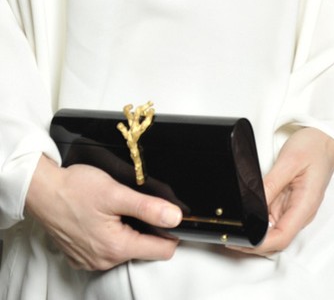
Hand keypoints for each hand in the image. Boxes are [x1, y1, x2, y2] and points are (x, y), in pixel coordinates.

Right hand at [25, 156, 181, 269]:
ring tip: (120, 209)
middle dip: (149, 230)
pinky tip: (105, 218)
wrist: (43, 191)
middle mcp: (104, 260)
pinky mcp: (81, 256)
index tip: (173, 218)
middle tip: (142, 205)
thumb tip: (175, 217)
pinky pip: (106, 250)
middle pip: (144, 250)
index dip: (172, 233)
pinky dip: (111, 235)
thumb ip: (148, 207)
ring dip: (129, 231)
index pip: (161, 251)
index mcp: (116, 247)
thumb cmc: (74, 189)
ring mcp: (91, 260)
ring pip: (125, 249)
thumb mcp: (116, 193)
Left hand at [244, 127, 333, 254]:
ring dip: (255, 235)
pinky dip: (259, 222)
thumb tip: (251, 204)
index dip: (260, 244)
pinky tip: (247, 217)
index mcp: (305, 205)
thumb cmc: (314, 147)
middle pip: (276, 240)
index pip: (282, 237)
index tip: (241, 241)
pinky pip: (273, 219)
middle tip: (231, 237)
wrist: (325, 139)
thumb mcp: (289, 161)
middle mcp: (301, 213)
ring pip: (273, 232)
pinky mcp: (289, 204)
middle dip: (253, 244)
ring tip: (236, 230)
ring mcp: (295, 210)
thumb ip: (270, 184)